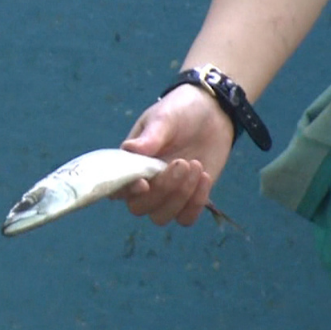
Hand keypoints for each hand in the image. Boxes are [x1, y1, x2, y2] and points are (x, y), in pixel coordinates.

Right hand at [118, 83, 233, 225]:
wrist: (213, 112)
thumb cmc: (180, 110)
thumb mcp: (165, 118)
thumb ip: (150, 137)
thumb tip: (129, 149)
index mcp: (130, 164)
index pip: (117, 188)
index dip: (127, 192)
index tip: (144, 182)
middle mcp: (145, 184)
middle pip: (140, 208)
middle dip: (163, 190)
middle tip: (182, 163)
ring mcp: (166, 194)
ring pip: (161, 217)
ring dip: (180, 197)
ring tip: (196, 165)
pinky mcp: (189, 199)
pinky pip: (186, 218)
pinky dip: (196, 203)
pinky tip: (204, 176)